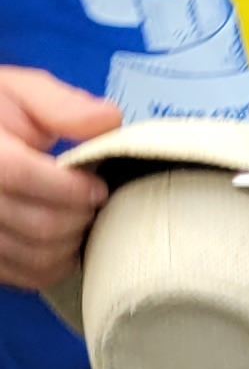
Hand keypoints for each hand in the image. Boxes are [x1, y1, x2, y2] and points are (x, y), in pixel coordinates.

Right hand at [0, 63, 120, 294]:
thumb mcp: (18, 93)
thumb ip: (59, 106)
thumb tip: (109, 120)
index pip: (18, 175)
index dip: (68, 188)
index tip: (96, 189)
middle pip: (37, 224)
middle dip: (79, 217)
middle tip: (92, 204)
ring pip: (35, 256)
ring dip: (71, 243)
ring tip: (78, 219)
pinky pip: (26, 275)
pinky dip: (55, 265)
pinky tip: (63, 242)